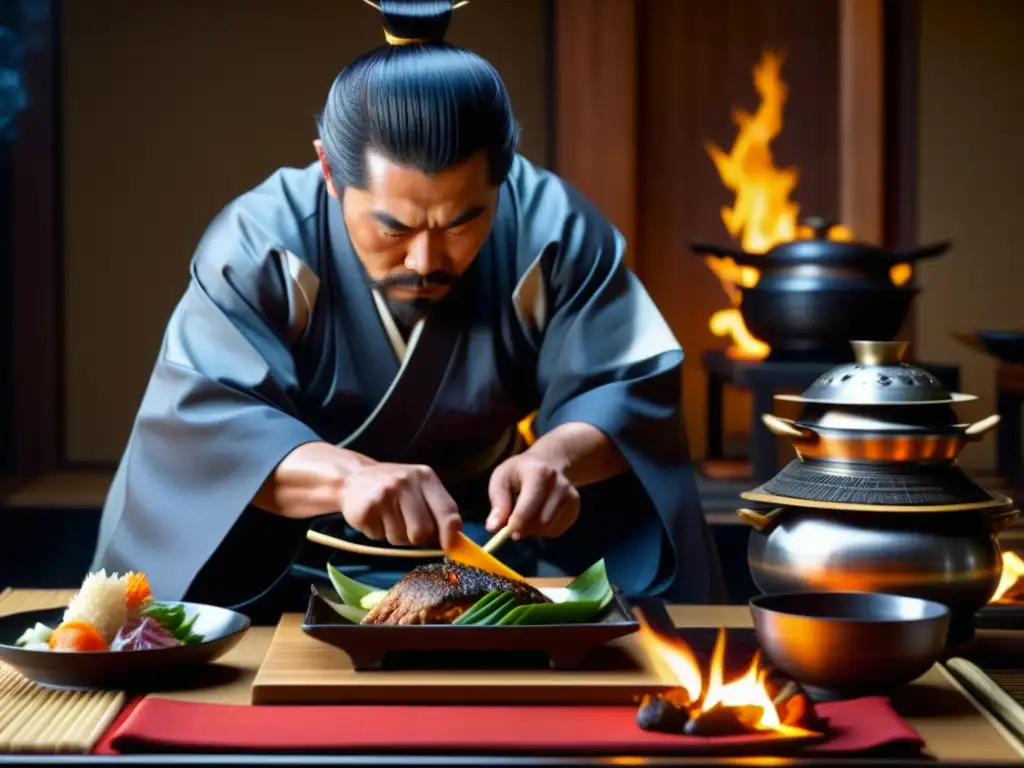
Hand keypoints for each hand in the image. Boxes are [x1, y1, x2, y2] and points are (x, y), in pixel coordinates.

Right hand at [339, 462, 460, 548]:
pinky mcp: (365, 510)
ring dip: (396, 535)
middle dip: (417, 538)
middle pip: (423, 532)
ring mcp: (384, 496)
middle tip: (406, 525)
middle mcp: (405, 483)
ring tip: (387, 517)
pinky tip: (374, 517)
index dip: (450, 535)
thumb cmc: (394, 487)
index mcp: (425, 476)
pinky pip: (380, 537)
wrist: (352, 478)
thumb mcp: (419, 488)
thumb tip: (453, 542)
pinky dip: (378, 533)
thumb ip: (437, 509)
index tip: (449, 548)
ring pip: (401, 539)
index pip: (447, 510)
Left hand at [486, 454, 579, 539]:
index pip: (528, 508)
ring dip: (533, 529)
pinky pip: (556, 531)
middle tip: (513, 524)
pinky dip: (544, 530)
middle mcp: (560, 485)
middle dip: (524, 527)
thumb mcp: (502, 478)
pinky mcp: (575, 508)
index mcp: (540, 473)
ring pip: (548, 529)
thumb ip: (498, 502)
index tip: (507, 531)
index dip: (515, 524)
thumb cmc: (520, 472)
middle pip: (540, 522)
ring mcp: (571, 497)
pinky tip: (539, 515)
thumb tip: (493, 528)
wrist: (548, 462)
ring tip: (526, 514)